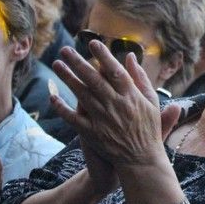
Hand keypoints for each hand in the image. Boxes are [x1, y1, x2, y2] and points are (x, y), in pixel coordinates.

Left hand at [51, 42, 176, 170]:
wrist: (141, 160)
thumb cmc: (148, 128)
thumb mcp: (152, 101)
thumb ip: (141, 78)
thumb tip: (130, 56)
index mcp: (132, 96)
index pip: (115, 71)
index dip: (103, 56)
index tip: (92, 43)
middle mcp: (116, 105)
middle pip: (94, 79)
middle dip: (78, 62)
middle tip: (65, 49)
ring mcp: (102, 119)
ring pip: (81, 94)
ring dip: (67, 78)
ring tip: (56, 64)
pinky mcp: (92, 133)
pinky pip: (73, 118)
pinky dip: (62, 108)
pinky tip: (52, 96)